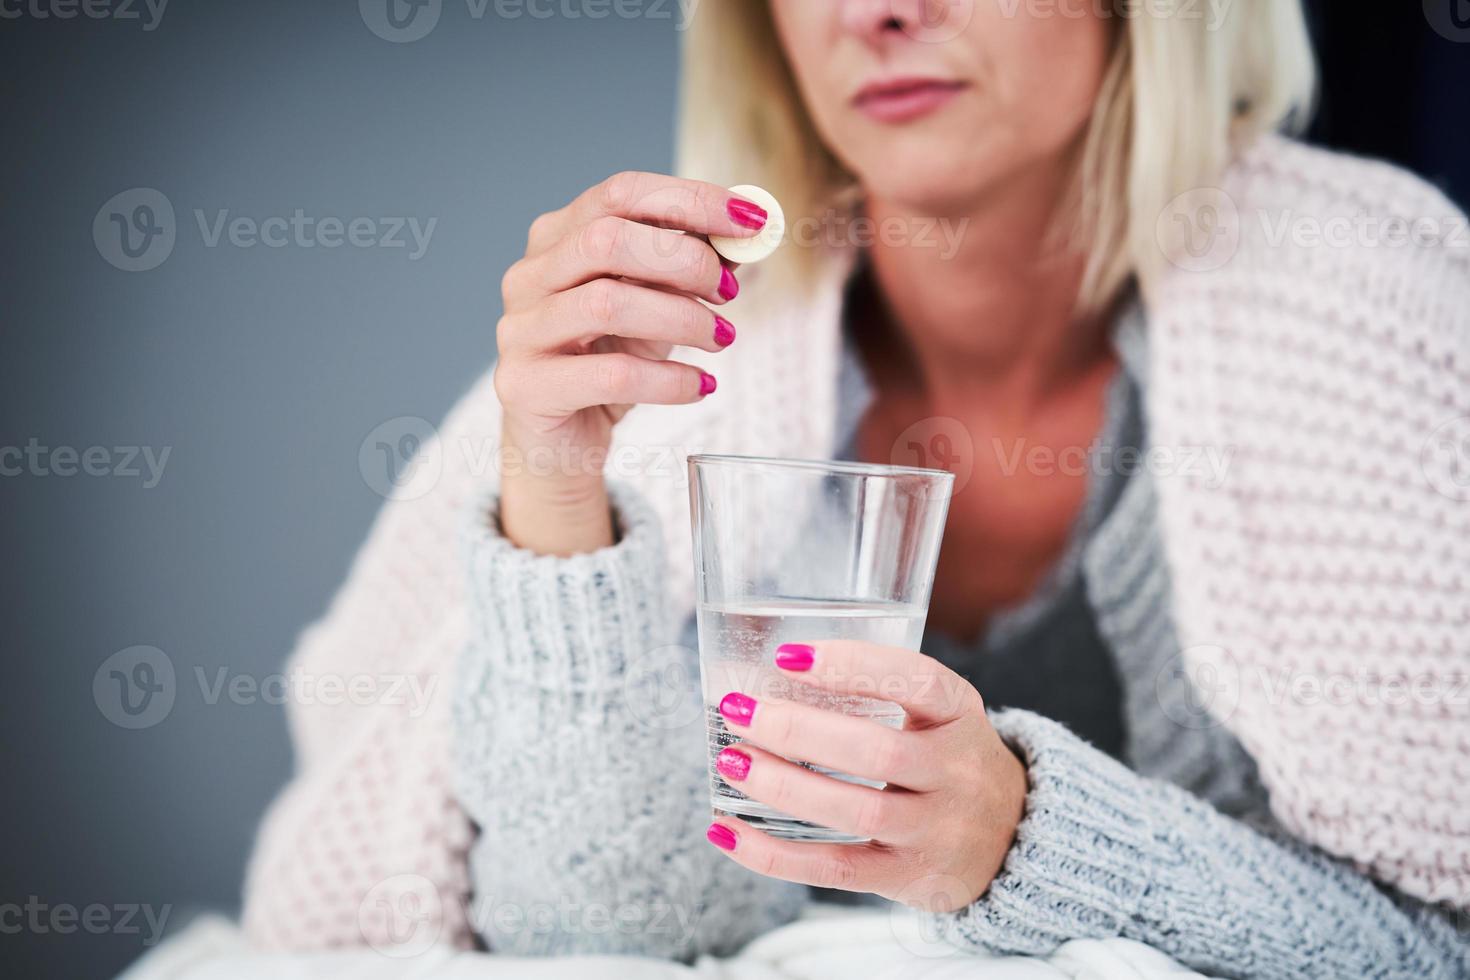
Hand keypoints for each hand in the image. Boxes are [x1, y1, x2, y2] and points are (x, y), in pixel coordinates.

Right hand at [494, 171, 768, 555]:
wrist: (563, 442)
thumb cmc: (611, 361)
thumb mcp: (656, 305)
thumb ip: (689, 268)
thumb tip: (747, 236)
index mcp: (557, 238)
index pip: (621, 193)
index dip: (691, 200)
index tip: (752, 220)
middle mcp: (529, 276)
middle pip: (605, 239)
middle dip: (683, 259)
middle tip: (729, 291)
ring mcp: (521, 331)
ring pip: (606, 305)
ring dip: (682, 318)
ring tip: (723, 337)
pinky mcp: (527, 387)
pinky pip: (611, 375)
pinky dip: (669, 379)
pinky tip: (701, 384)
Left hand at [704, 640, 1027, 911]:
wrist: (1014, 838)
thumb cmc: (950, 758)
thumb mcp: (941, 713)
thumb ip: (879, 691)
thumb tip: (770, 670)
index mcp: (960, 715)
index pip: (916, 681)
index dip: (853, 665)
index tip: (787, 656)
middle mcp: (956, 772)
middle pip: (876, 752)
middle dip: (798, 729)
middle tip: (738, 710)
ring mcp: (936, 830)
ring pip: (856, 811)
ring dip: (783, 786)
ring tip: (731, 761)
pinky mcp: (907, 877)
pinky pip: (835, 870)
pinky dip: (774, 856)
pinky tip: (726, 832)